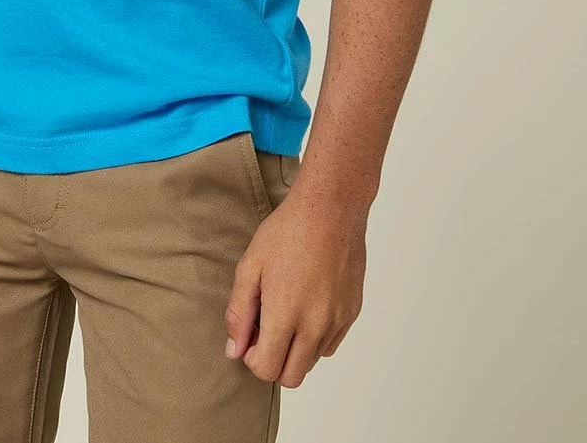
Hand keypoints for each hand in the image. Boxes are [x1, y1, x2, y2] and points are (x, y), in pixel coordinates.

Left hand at [223, 186, 366, 387]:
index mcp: (286, 314)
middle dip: (273, 361)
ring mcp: (337, 320)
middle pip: (291, 377)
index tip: (250, 335)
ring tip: (287, 311)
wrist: (330, 209)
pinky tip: (307, 304)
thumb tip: (234, 349)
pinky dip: (316, 337)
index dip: (252, 358)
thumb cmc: (287, 232)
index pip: (267, 369)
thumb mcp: (250, 266)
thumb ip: (239, 312)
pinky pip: (330, 343)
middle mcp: (316, 325)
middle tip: (266, 328)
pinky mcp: (352, 312)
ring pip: (312, 362)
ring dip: (295, 350)